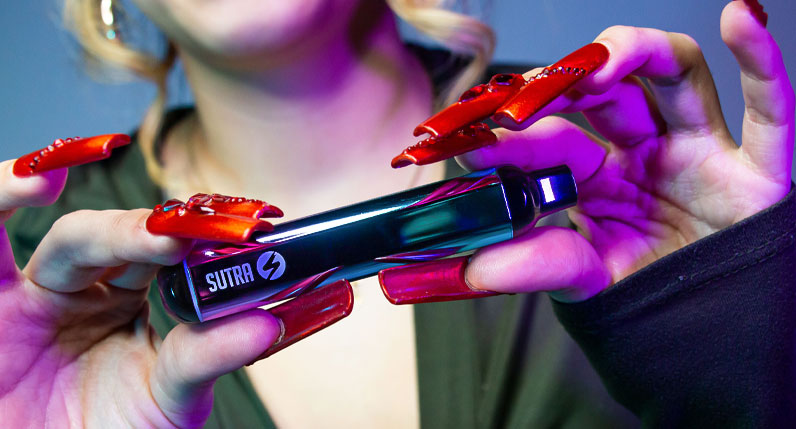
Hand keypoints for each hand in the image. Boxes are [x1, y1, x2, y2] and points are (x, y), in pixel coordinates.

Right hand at [0, 159, 281, 426]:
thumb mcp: (169, 398)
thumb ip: (207, 357)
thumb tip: (266, 324)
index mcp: (127, 297)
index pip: (158, 247)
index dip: (189, 232)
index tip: (231, 223)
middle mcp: (81, 287)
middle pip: (107, 236)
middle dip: (139, 229)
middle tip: (178, 232)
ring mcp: (33, 296)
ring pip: (50, 237)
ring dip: (48, 191)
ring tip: (63, 180)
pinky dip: (0, 202)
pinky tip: (29, 182)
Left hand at [457, 2, 792, 300]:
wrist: (709, 338)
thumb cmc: (646, 301)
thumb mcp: (585, 280)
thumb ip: (538, 266)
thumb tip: (473, 265)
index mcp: (597, 179)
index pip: (551, 140)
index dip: (511, 134)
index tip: (463, 133)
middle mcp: (644, 153)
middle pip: (604, 92)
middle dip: (561, 86)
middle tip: (519, 99)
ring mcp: (698, 153)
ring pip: (673, 74)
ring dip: (633, 54)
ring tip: (592, 69)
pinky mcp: (755, 170)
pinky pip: (769, 111)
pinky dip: (761, 62)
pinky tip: (740, 17)